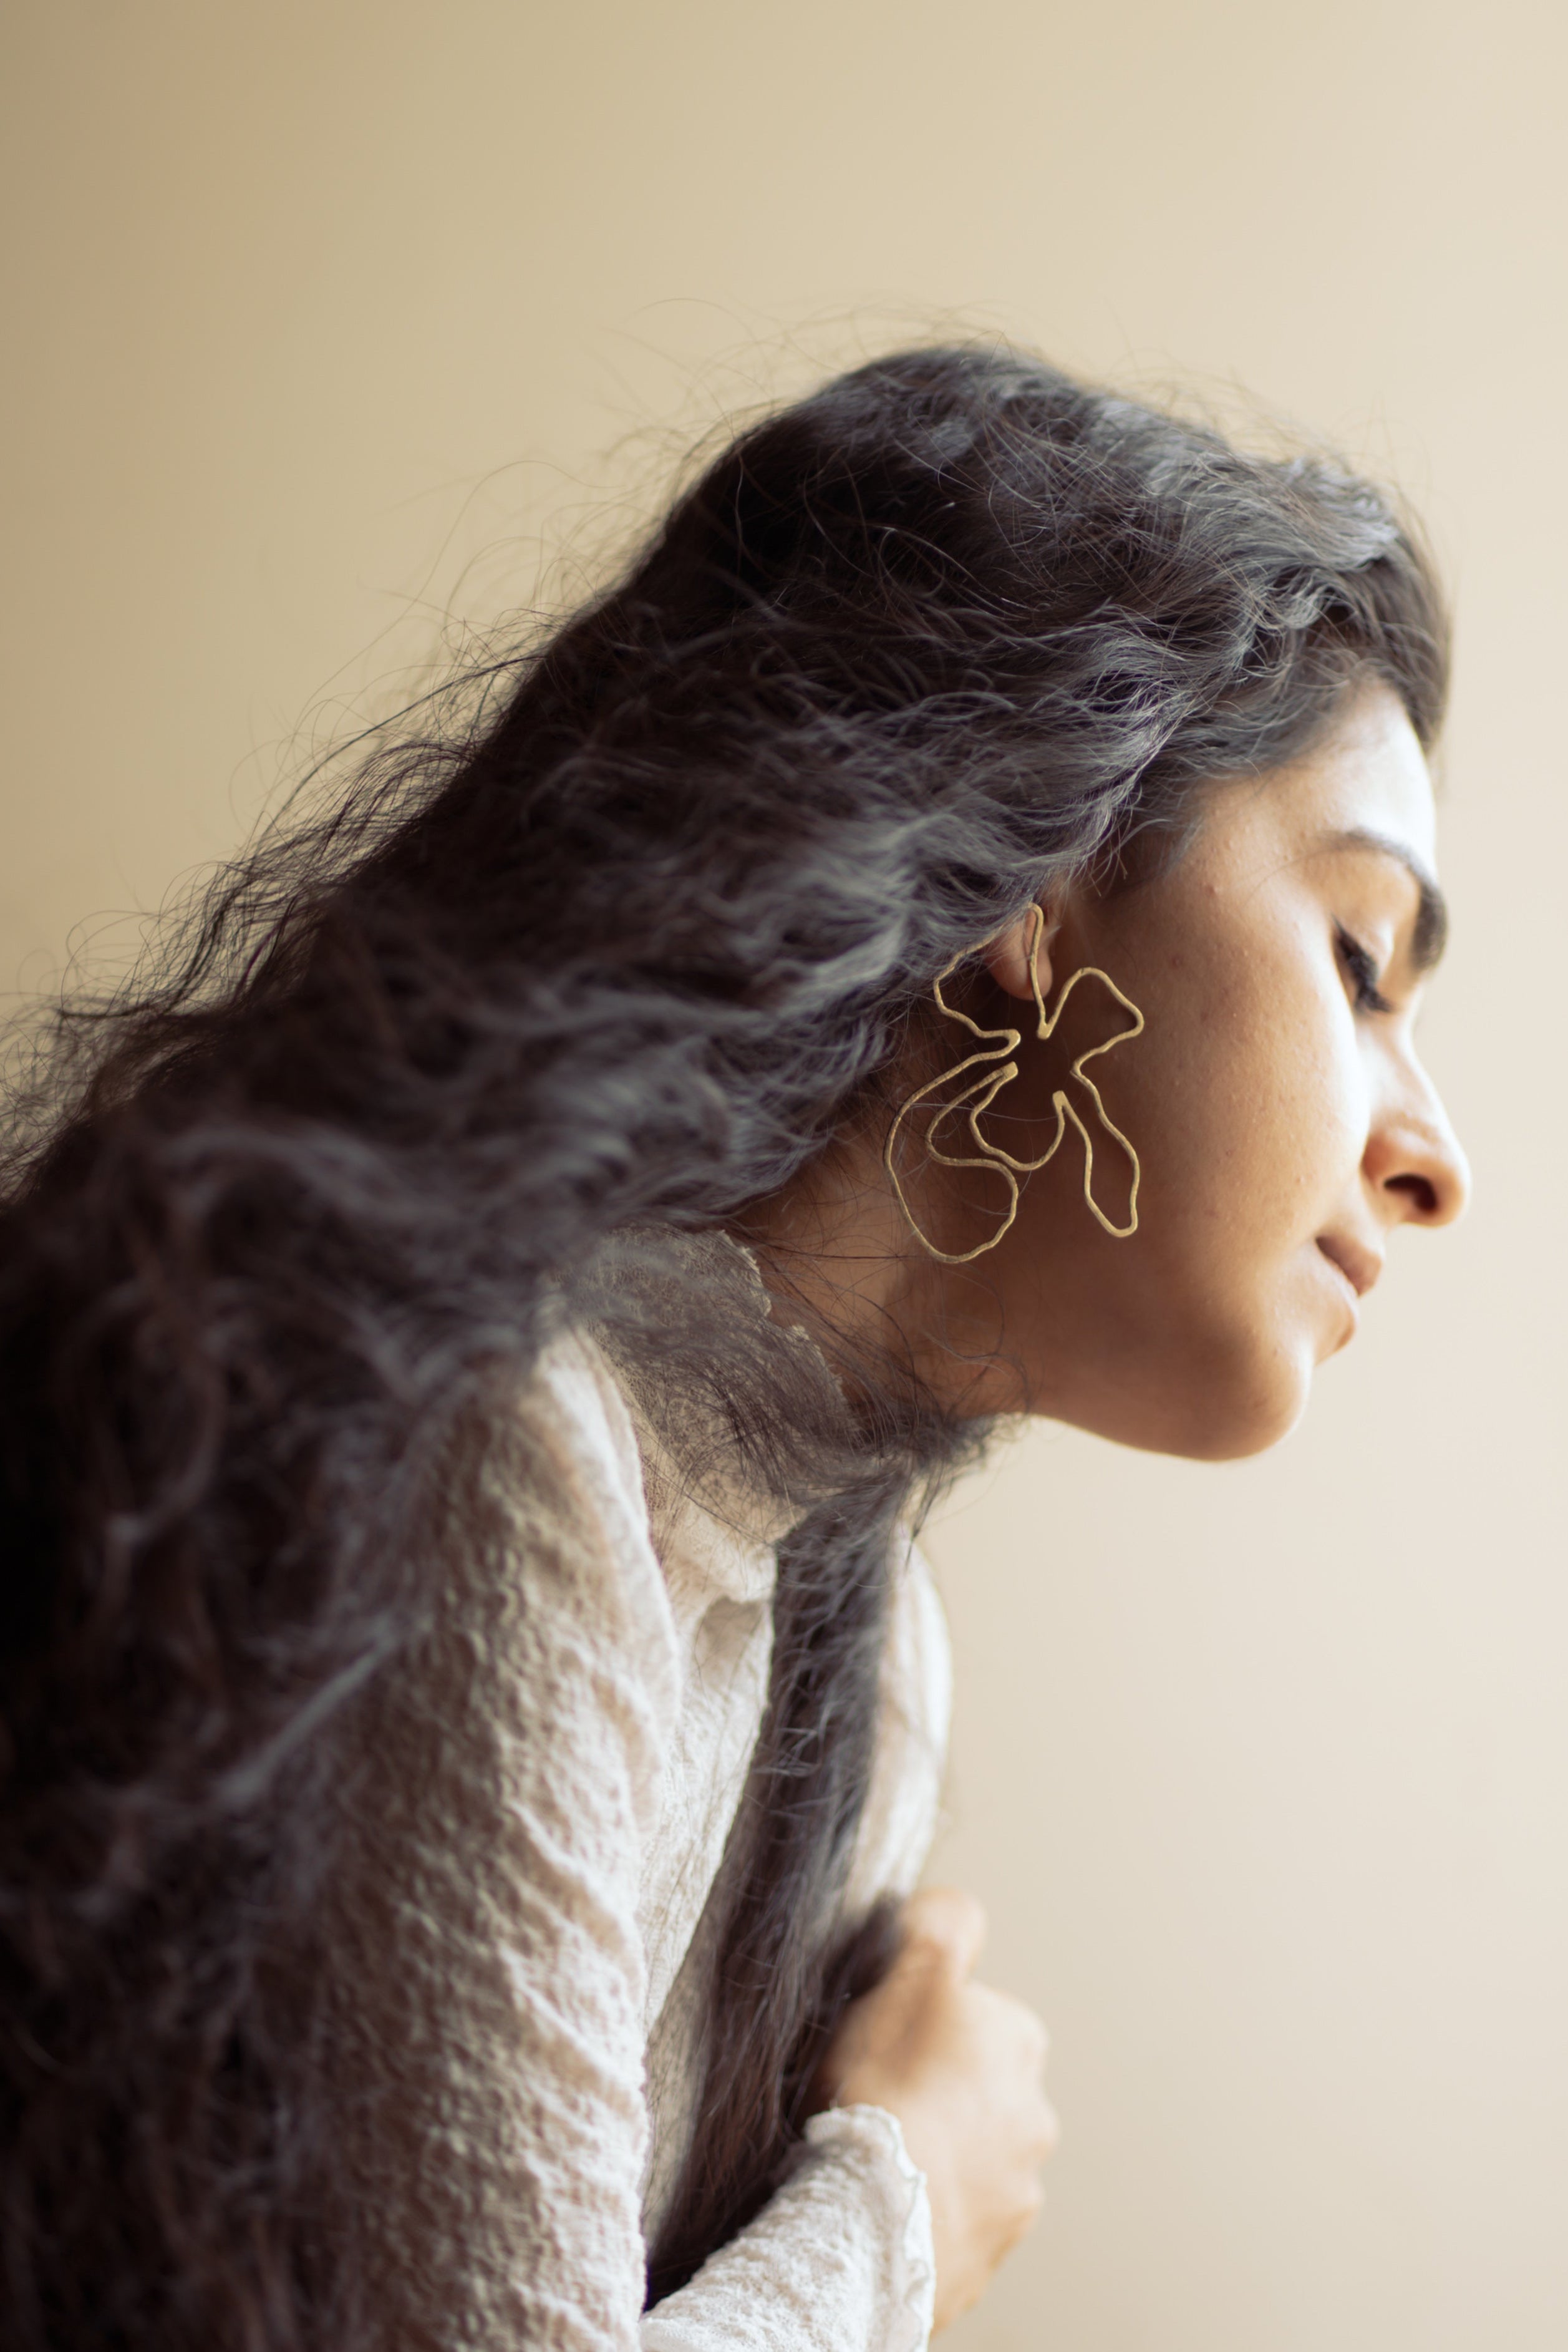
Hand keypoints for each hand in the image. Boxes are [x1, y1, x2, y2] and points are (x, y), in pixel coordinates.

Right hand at [816, 1887, 1056, 2331]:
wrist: (875, 2223)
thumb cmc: (883, 2089)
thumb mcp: (909, 1975)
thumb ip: (940, 1926)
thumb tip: (955, 1907)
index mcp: (1018, 2042)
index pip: (973, 2012)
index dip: (922, 2021)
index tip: (884, 2040)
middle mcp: (1034, 2116)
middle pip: (975, 2087)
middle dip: (937, 2092)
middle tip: (875, 2101)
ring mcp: (1014, 2193)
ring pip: (968, 2158)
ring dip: (936, 2156)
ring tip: (878, 2162)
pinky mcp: (986, 2255)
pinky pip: (953, 2221)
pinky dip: (928, 2212)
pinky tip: (886, 2207)